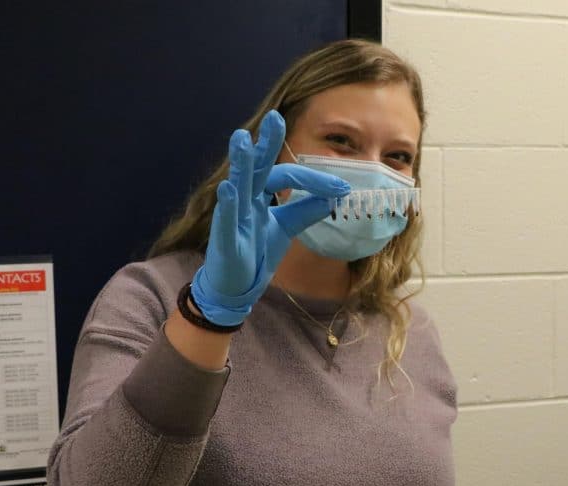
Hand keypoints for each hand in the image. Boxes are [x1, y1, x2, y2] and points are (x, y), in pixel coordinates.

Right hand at [191, 110, 349, 325]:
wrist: (237, 286)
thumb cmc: (256, 251)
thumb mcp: (287, 227)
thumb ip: (306, 210)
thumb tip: (334, 197)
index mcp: (260, 194)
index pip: (287, 175)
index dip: (315, 179)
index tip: (343, 186)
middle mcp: (245, 199)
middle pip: (258, 166)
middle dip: (266, 142)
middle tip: (276, 117)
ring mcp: (232, 216)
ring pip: (238, 184)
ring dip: (241, 163)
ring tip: (243, 139)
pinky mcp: (224, 237)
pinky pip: (226, 218)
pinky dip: (228, 203)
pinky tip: (229, 188)